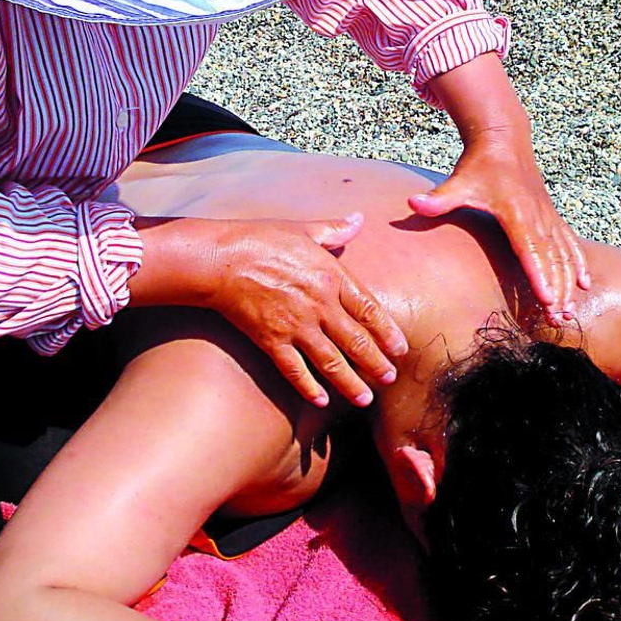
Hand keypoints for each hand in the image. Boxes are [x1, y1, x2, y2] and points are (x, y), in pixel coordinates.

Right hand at [208, 214, 407, 408]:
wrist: (220, 259)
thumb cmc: (260, 239)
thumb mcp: (303, 229)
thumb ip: (334, 229)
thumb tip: (358, 219)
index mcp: (331, 276)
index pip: (369, 309)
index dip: (388, 331)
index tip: (400, 349)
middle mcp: (319, 305)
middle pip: (356, 341)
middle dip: (376, 363)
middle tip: (390, 379)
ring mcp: (296, 325)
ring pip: (331, 362)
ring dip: (351, 383)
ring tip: (365, 399)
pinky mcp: (271, 340)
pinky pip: (295, 370)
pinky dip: (309, 388)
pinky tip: (321, 402)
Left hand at [409, 131, 589, 321]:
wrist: (504, 140)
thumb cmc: (478, 165)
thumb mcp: (458, 181)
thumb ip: (438, 198)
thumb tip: (412, 203)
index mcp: (516, 211)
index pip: (529, 248)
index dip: (539, 275)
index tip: (546, 299)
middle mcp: (538, 216)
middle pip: (551, 258)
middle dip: (557, 290)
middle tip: (558, 319)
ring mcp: (548, 216)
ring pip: (564, 254)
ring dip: (569, 283)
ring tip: (569, 312)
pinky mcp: (552, 216)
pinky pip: (570, 243)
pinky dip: (579, 263)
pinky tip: (585, 284)